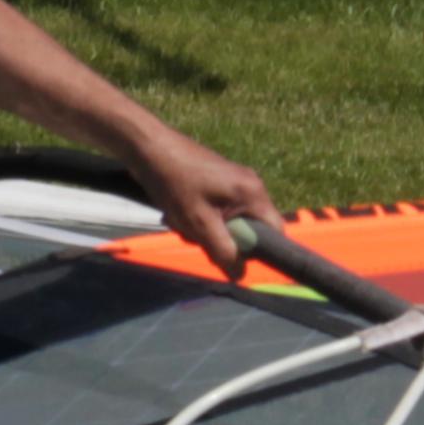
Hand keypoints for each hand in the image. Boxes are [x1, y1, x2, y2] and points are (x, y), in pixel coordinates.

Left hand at [124, 129, 280, 273]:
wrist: (148, 147)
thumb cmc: (174, 182)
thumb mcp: (199, 224)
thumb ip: (223, 251)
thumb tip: (239, 276)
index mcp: (253, 193)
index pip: (275, 232)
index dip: (258, 251)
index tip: (232, 255)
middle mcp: (250, 185)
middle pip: (249, 228)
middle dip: (222, 238)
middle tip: (196, 234)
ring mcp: (234, 181)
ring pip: (229, 221)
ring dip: (205, 229)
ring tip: (181, 219)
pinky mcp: (218, 180)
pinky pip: (217, 210)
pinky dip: (199, 217)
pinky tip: (178, 210)